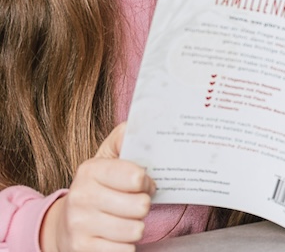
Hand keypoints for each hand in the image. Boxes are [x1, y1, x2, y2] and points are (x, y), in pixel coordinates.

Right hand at [40, 123, 154, 251]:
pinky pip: (124, 251)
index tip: (144, 184)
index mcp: (90, 170)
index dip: (148, 182)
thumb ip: (124, 137)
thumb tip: (141, 118)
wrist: (63, 225)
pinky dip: (126, 246)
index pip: (136, 176)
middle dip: (143, 206)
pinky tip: (115, 238)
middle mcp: (81, 196)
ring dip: (136, 227)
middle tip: (135, 205)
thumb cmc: (97, 188)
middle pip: (141, 206)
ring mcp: (79, 224)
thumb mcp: (106, 159)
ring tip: (125, 220)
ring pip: (135, 230)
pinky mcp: (81, 249)